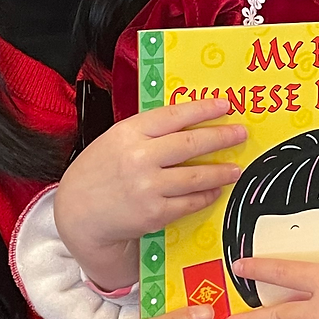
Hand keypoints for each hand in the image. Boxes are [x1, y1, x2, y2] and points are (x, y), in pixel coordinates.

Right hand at [53, 97, 246, 288]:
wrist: (78, 212)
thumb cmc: (98, 172)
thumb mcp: (115, 140)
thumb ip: (147, 131)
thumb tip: (188, 121)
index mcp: (128, 133)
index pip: (174, 115)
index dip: (203, 109)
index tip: (225, 105)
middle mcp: (139, 157)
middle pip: (191, 143)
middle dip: (221, 137)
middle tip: (240, 134)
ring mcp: (148, 187)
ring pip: (196, 176)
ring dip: (220, 171)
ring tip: (235, 168)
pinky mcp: (154, 213)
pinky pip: (189, 202)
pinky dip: (206, 196)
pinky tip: (215, 190)